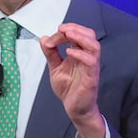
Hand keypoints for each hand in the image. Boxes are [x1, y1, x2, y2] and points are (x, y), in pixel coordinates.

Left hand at [40, 22, 105, 137]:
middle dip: (76, 28)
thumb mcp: (55, 68)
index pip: (78, 35)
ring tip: (68, 35)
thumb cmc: (68, 88)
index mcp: (79, 53)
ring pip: (94, 46)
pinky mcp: (91, 77)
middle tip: (62, 29)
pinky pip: (91, 62)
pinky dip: (80, 54)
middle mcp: (87, 57)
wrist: (74, 108)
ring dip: (81, 37)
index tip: (55, 31)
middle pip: (90, 35)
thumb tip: (43, 39)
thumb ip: (50, 54)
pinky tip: (69, 52)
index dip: (67, 30)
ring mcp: (91, 67)